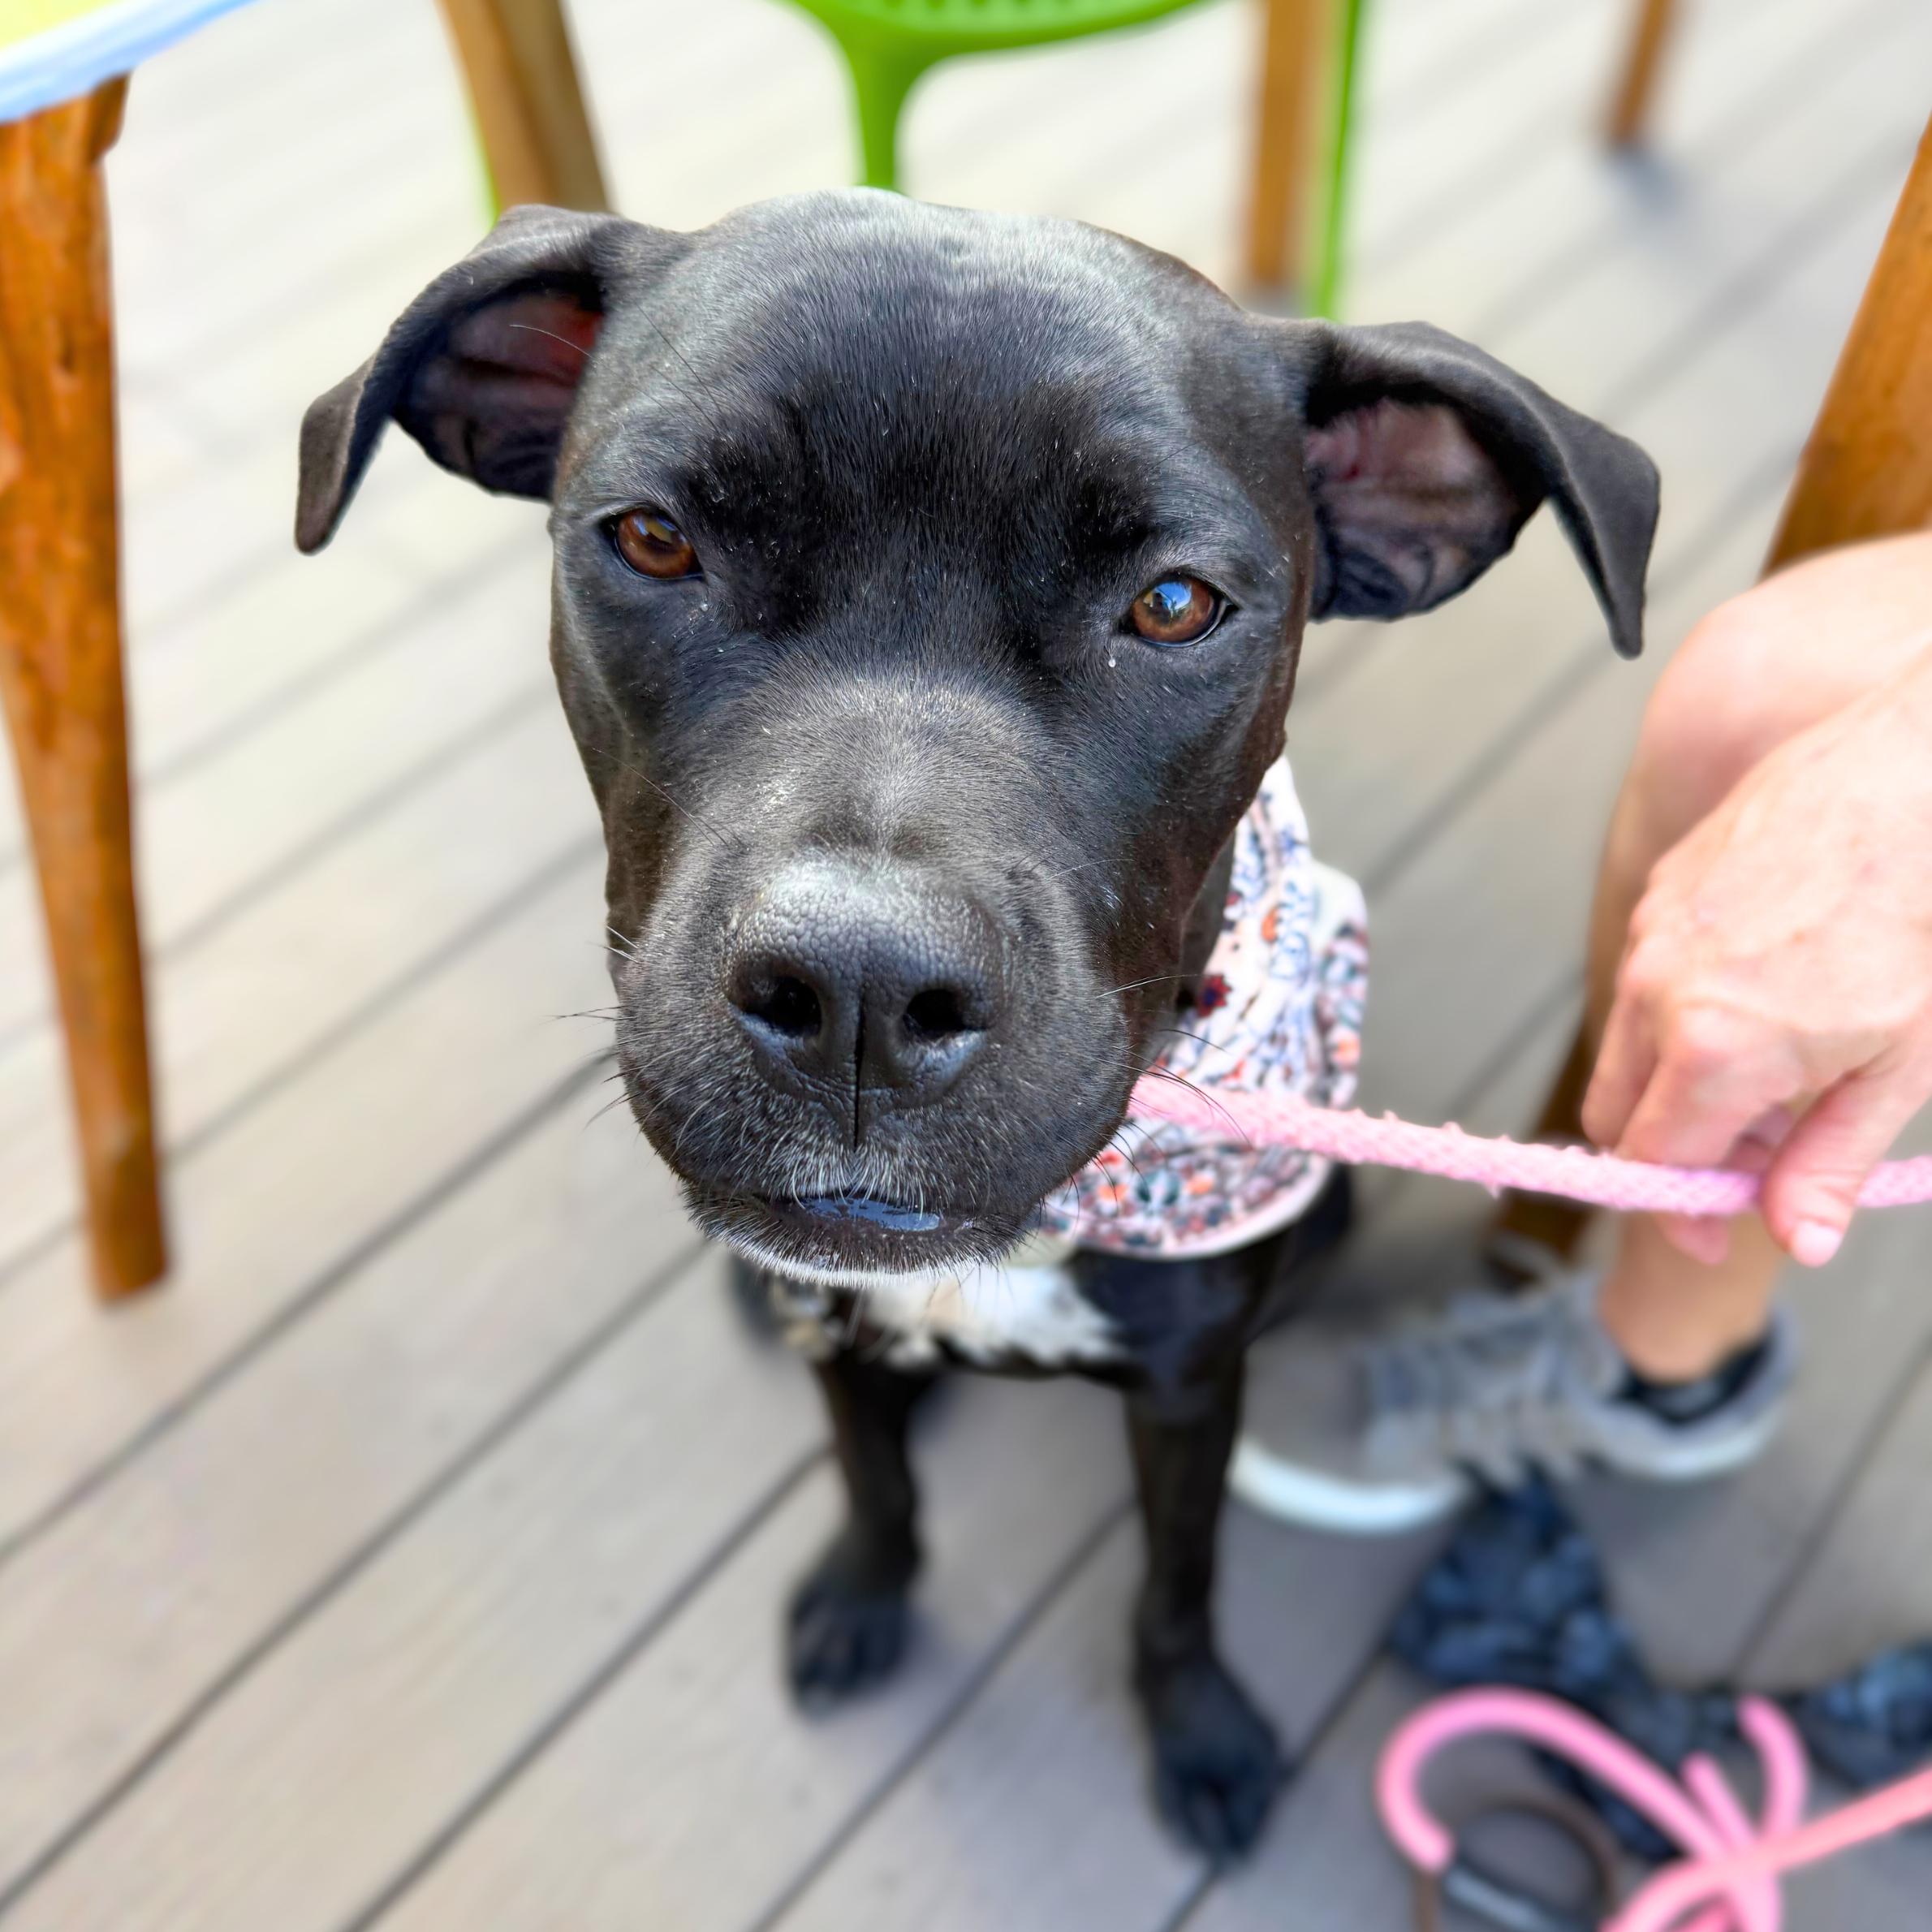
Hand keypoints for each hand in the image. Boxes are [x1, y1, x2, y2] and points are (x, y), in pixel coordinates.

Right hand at [1585, 612, 1931, 1267]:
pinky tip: (1772, 991)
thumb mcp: (1904, 1068)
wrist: (1917, 774)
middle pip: (1615, 1111)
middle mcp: (1657, 993)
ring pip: (1630, 1043)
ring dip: (1679, 1079)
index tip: (1714, 1232)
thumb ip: (1832, 1162)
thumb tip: (1799, 1238)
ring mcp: (1653, 934)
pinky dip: (1686, 1012)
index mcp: (1712, 1051)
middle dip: (1670, 1151)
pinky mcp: (1663, 890)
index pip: (1650, 1165)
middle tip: (1759, 1158)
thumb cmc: (1926, 916)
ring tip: (1782, 1065)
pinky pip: (1649, 978)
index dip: (1679, 1214)